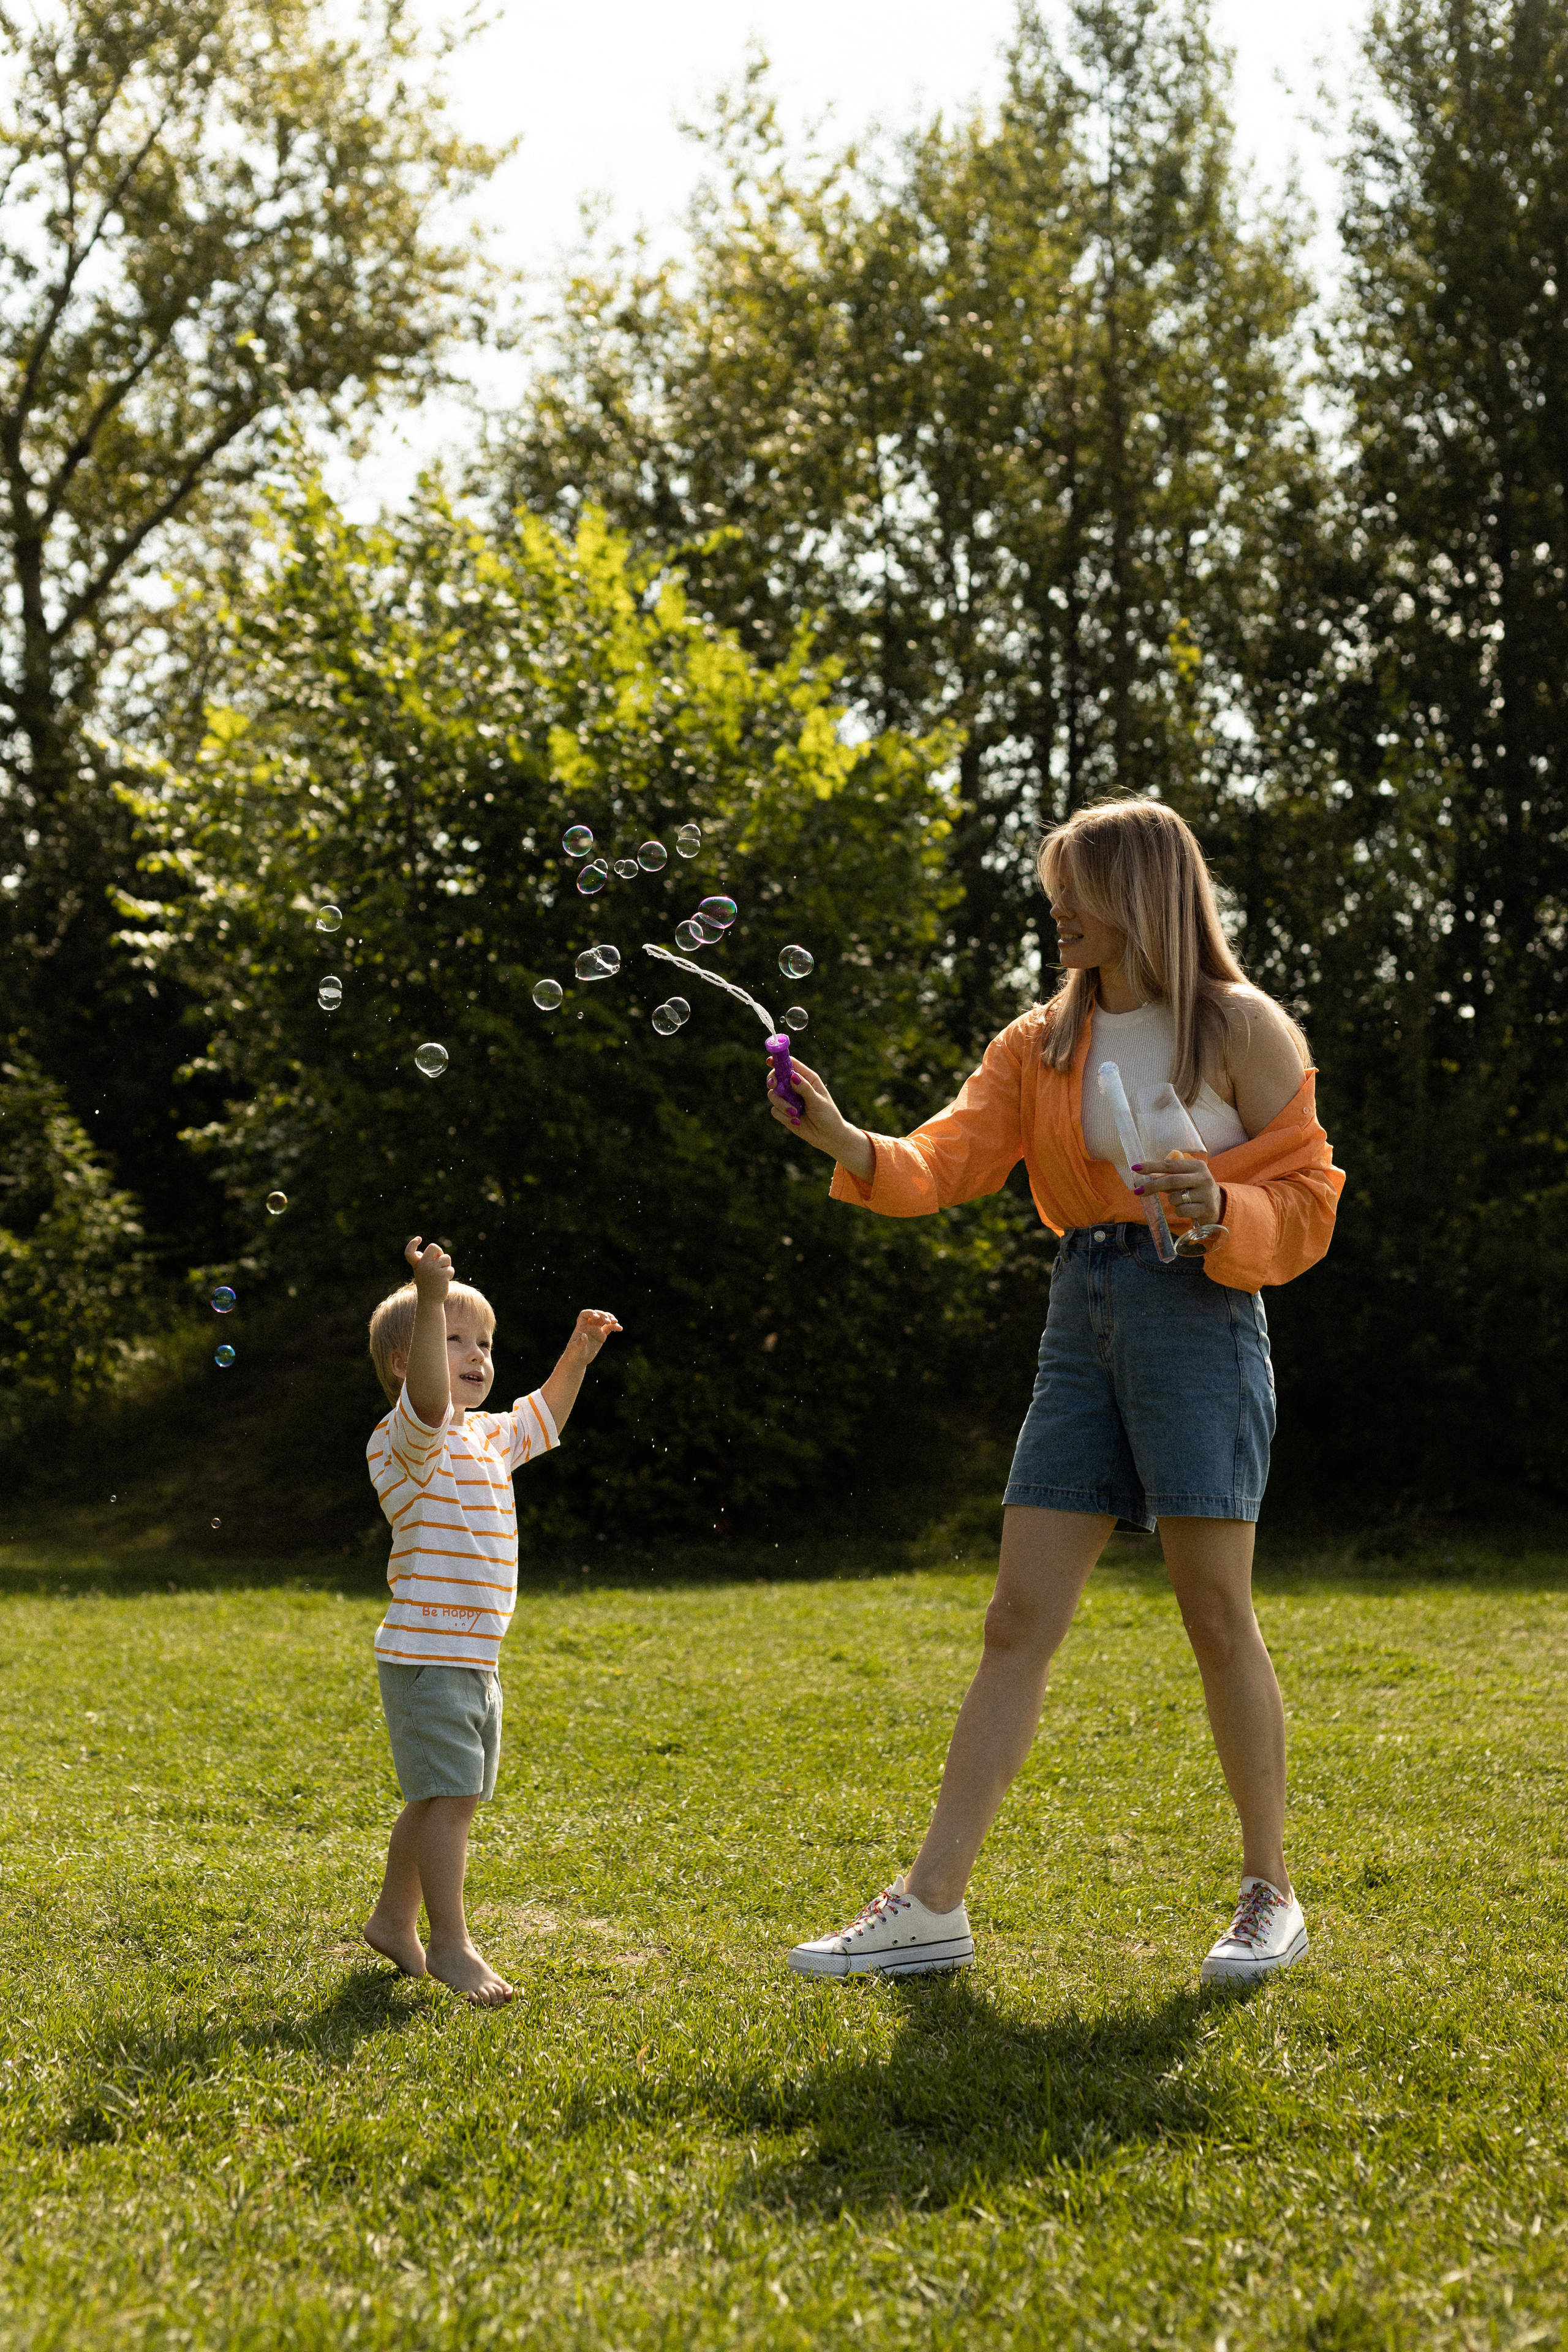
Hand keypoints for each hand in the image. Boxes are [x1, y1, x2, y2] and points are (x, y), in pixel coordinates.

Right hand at [405, 1234, 452, 1298]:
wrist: (430, 1301)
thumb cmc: (428, 1285)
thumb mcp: (422, 1272)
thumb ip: (424, 1261)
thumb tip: (426, 1251)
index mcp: (417, 1264)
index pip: (409, 1252)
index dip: (412, 1244)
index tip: (419, 1239)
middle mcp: (423, 1265)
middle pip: (434, 1247)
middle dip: (440, 1253)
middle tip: (440, 1263)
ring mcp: (432, 1269)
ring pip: (446, 1258)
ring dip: (447, 1266)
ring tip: (441, 1275)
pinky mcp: (441, 1274)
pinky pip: (450, 1268)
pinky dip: (450, 1274)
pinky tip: (444, 1281)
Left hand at [568, 1308, 621, 1360]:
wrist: (579, 1359)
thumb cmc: (574, 1353)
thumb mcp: (576, 1348)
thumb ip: (580, 1342)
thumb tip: (584, 1335)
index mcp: (581, 1326)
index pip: (585, 1314)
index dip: (590, 1313)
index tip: (596, 1316)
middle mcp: (589, 1326)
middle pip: (597, 1315)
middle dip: (603, 1315)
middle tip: (609, 1321)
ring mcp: (596, 1330)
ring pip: (604, 1319)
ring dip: (610, 1318)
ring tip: (615, 1322)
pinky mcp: (602, 1335)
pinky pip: (609, 1328)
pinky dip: (615, 1327)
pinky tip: (620, 1328)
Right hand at [766, 1056, 872, 1176]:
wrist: (828, 1136)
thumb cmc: (828, 1116)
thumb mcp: (818, 1101)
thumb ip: (805, 1089)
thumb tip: (792, 1076)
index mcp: (807, 1078)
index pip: (790, 1064)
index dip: (778, 1061)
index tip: (769, 1061)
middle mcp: (796, 1087)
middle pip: (776, 1077)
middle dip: (773, 1080)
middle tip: (773, 1085)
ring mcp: (789, 1099)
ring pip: (773, 1095)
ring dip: (782, 1104)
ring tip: (794, 1113)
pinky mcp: (784, 1112)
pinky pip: (775, 1110)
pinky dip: (783, 1115)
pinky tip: (796, 1121)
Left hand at [1131, 1150, 1222, 1227]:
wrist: (1218, 1206)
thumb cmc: (1195, 1191)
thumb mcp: (1185, 1180)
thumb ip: (1168, 1178)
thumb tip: (1143, 1179)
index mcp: (1197, 1166)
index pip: (1170, 1164)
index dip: (1152, 1166)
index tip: (1135, 1168)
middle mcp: (1203, 1177)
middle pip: (1172, 1180)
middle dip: (1153, 1186)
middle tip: (1137, 1191)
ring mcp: (1207, 1193)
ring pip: (1176, 1198)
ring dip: (1172, 1201)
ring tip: (1181, 1201)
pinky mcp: (1207, 1208)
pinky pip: (1182, 1210)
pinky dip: (1179, 1211)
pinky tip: (1189, 1210)